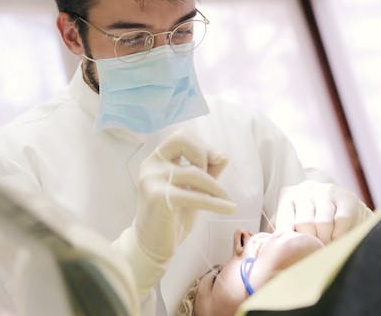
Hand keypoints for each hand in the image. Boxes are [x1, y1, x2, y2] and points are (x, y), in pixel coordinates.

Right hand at [134, 130, 236, 262]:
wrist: (153, 245)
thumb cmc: (172, 215)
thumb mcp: (192, 189)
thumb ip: (207, 171)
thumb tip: (223, 155)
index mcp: (157, 159)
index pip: (181, 136)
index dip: (202, 146)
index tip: (216, 162)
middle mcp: (151, 165)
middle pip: (182, 140)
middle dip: (204, 154)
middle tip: (212, 179)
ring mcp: (152, 180)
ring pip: (194, 172)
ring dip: (216, 188)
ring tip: (227, 201)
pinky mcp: (158, 198)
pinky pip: (194, 196)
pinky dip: (216, 203)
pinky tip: (228, 208)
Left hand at [275, 180, 371, 243]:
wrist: (336, 201)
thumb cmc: (308, 216)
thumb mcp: (291, 218)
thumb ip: (280, 231)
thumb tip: (267, 248)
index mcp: (287, 197)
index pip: (284, 223)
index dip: (290, 242)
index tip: (295, 253)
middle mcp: (305, 191)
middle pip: (304, 223)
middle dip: (309, 242)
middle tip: (312, 251)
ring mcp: (326, 192)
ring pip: (323, 223)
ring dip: (324, 239)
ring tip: (324, 245)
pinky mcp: (346, 197)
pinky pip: (341, 220)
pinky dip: (339, 235)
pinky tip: (336, 239)